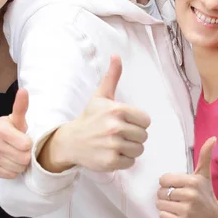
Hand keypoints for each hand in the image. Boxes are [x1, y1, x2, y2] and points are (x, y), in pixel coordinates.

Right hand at [0, 88, 32, 178]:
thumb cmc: (6, 127)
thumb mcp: (15, 117)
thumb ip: (21, 106)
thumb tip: (24, 91)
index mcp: (0, 129)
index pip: (26, 145)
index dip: (28, 143)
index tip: (25, 139)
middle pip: (24, 159)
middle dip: (26, 154)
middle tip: (22, 148)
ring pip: (18, 169)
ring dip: (20, 164)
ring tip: (16, 154)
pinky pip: (10, 175)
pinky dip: (13, 170)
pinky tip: (10, 161)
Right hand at [39, 55, 150, 172]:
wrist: (71, 141)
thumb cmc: (89, 118)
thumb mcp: (100, 96)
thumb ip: (112, 76)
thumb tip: (116, 55)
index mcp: (116, 110)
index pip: (145, 120)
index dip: (137, 122)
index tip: (124, 121)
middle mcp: (115, 127)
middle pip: (143, 136)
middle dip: (133, 136)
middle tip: (118, 134)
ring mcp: (112, 146)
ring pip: (139, 150)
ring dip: (130, 148)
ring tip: (116, 143)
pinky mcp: (110, 162)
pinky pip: (130, 162)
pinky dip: (123, 160)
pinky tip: (111, 153)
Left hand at [156, 137, 217, 217]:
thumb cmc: (205, 194)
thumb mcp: (204, 174)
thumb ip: (205, 156)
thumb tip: (213, 138)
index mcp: (193, 181)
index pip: (163, 179)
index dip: (167, 183)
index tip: (176, 186)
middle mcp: (190, 195)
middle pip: (160, 192)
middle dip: (165, 194)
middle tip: (177, 197)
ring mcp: (187, 211)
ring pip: (160, 204)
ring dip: (164, 205)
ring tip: (176, 205)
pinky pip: (162, 216)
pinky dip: (166, 215)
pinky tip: (176, 214)